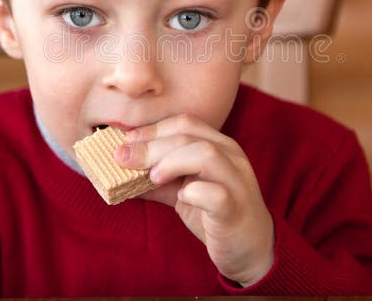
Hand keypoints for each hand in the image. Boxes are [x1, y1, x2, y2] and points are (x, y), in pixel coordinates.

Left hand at [114, 114, 274, 286]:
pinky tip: (181, 198)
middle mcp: (231, 157)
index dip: (153, 128)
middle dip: (151, 145)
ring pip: (205, 154)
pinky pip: (215, 194)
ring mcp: (236, 182)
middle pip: (189, 135)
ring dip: (171, 161)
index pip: (186, 122)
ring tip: (152, 177)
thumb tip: (120, 172)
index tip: (127, 142)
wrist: (252, 249)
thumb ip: (157, 180)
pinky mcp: (235, 209)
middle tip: (123, 158)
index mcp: (219, 146)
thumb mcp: (183, 192)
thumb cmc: (216, 215)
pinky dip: (193, 192)